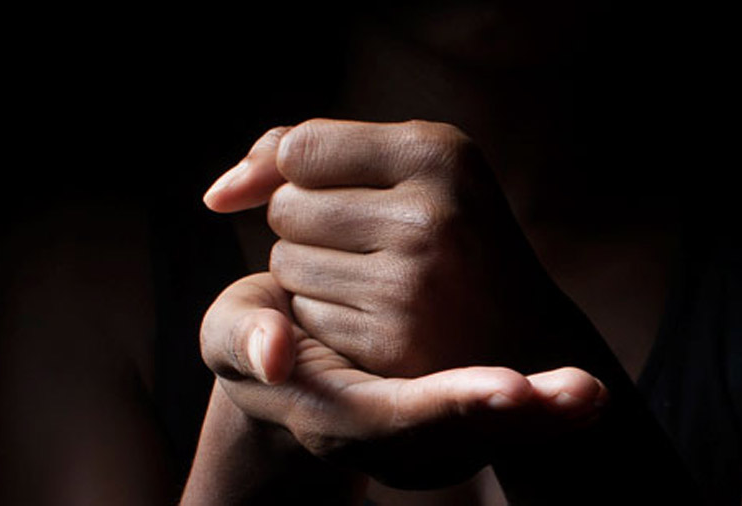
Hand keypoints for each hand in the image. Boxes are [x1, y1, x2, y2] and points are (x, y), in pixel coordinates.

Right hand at [199, 272, 607, 488]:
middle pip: (455, 438)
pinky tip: (584, 391)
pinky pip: (499, 419)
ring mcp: (420, 435)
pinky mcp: (446, 416)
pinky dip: (542, 411)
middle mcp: (383, 437)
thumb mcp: (232, 335)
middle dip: (520, 423)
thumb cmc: (259, 341)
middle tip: (582, 396)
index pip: (391, 417)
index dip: (445, 403)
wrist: (291, 371)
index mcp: (330, 413)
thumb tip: (274, 352)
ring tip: (590, 395)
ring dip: (545, 421)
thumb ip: (244, 339)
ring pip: (488, 437)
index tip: (510, 389)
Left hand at [205, 119, 591, 376]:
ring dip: (313, 272)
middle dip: (312, 225)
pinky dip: (324, 317)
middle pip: (285, 207)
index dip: (300, 175)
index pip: (300, 147)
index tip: (336, 197)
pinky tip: (377, 319)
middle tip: (378, 242)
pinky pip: (302, 316)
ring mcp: (410, 283)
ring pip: (284, 263)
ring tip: (382, 279)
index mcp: (439, 154)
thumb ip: (308, 151)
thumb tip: (216, 196)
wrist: (524, 337)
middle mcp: (429, 215)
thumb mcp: (414, 169)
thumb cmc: (454, 238)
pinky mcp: (389, 342)